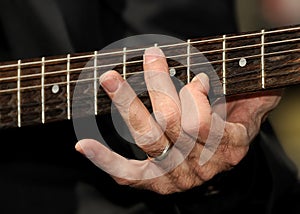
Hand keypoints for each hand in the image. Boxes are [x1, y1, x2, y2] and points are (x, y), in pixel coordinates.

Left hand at [75, 47, 281, 193]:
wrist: (222, 162)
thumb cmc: (232, 127)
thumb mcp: (248, 110)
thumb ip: (247, 96)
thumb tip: (214, 81)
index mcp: (230, 147)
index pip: (204, 120)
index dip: (196, 95)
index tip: (197, 76)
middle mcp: (201, 165)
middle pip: (173, 124)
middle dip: (159, 84)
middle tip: (149, 56)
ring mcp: (175, 175)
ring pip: (149, 139)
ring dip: (128, 104)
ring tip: (110, 79)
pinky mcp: (153, 182)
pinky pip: (127, 174)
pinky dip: (105, 161)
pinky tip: (84, 146)